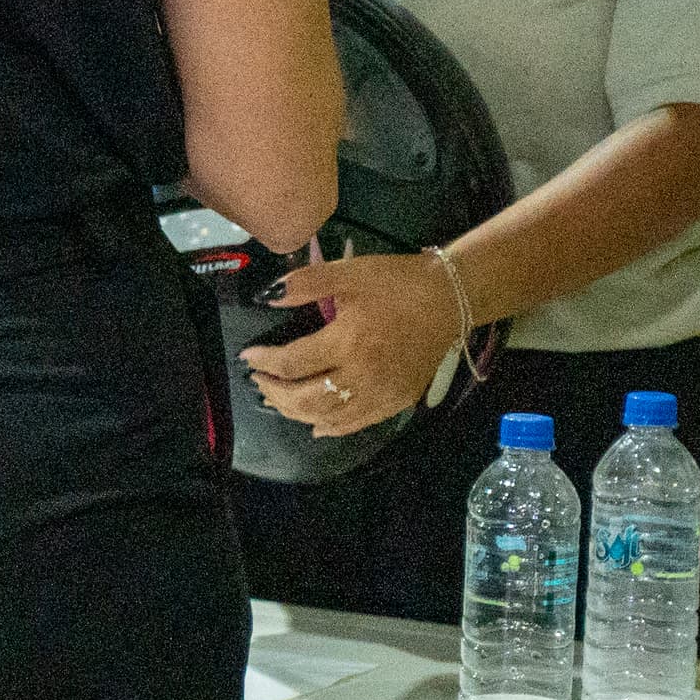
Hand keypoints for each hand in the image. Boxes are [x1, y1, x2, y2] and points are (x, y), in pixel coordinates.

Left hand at [235, 251, 463, 441]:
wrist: (451, 299)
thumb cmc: (398, 283)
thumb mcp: (349, 273)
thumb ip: (305, 283)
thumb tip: (268, 296)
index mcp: (348, 342)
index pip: (292, 363)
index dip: (265, 362)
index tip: (248, 358)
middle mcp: (363, 376)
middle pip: (306, 399)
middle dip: (275, 393)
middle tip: (259, 382)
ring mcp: (382, 394)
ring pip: (329, 418)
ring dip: (297, 413)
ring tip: (279, 399)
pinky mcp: (398, 401)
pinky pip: (358, 424)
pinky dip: (332, 427)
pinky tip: (316, 424)